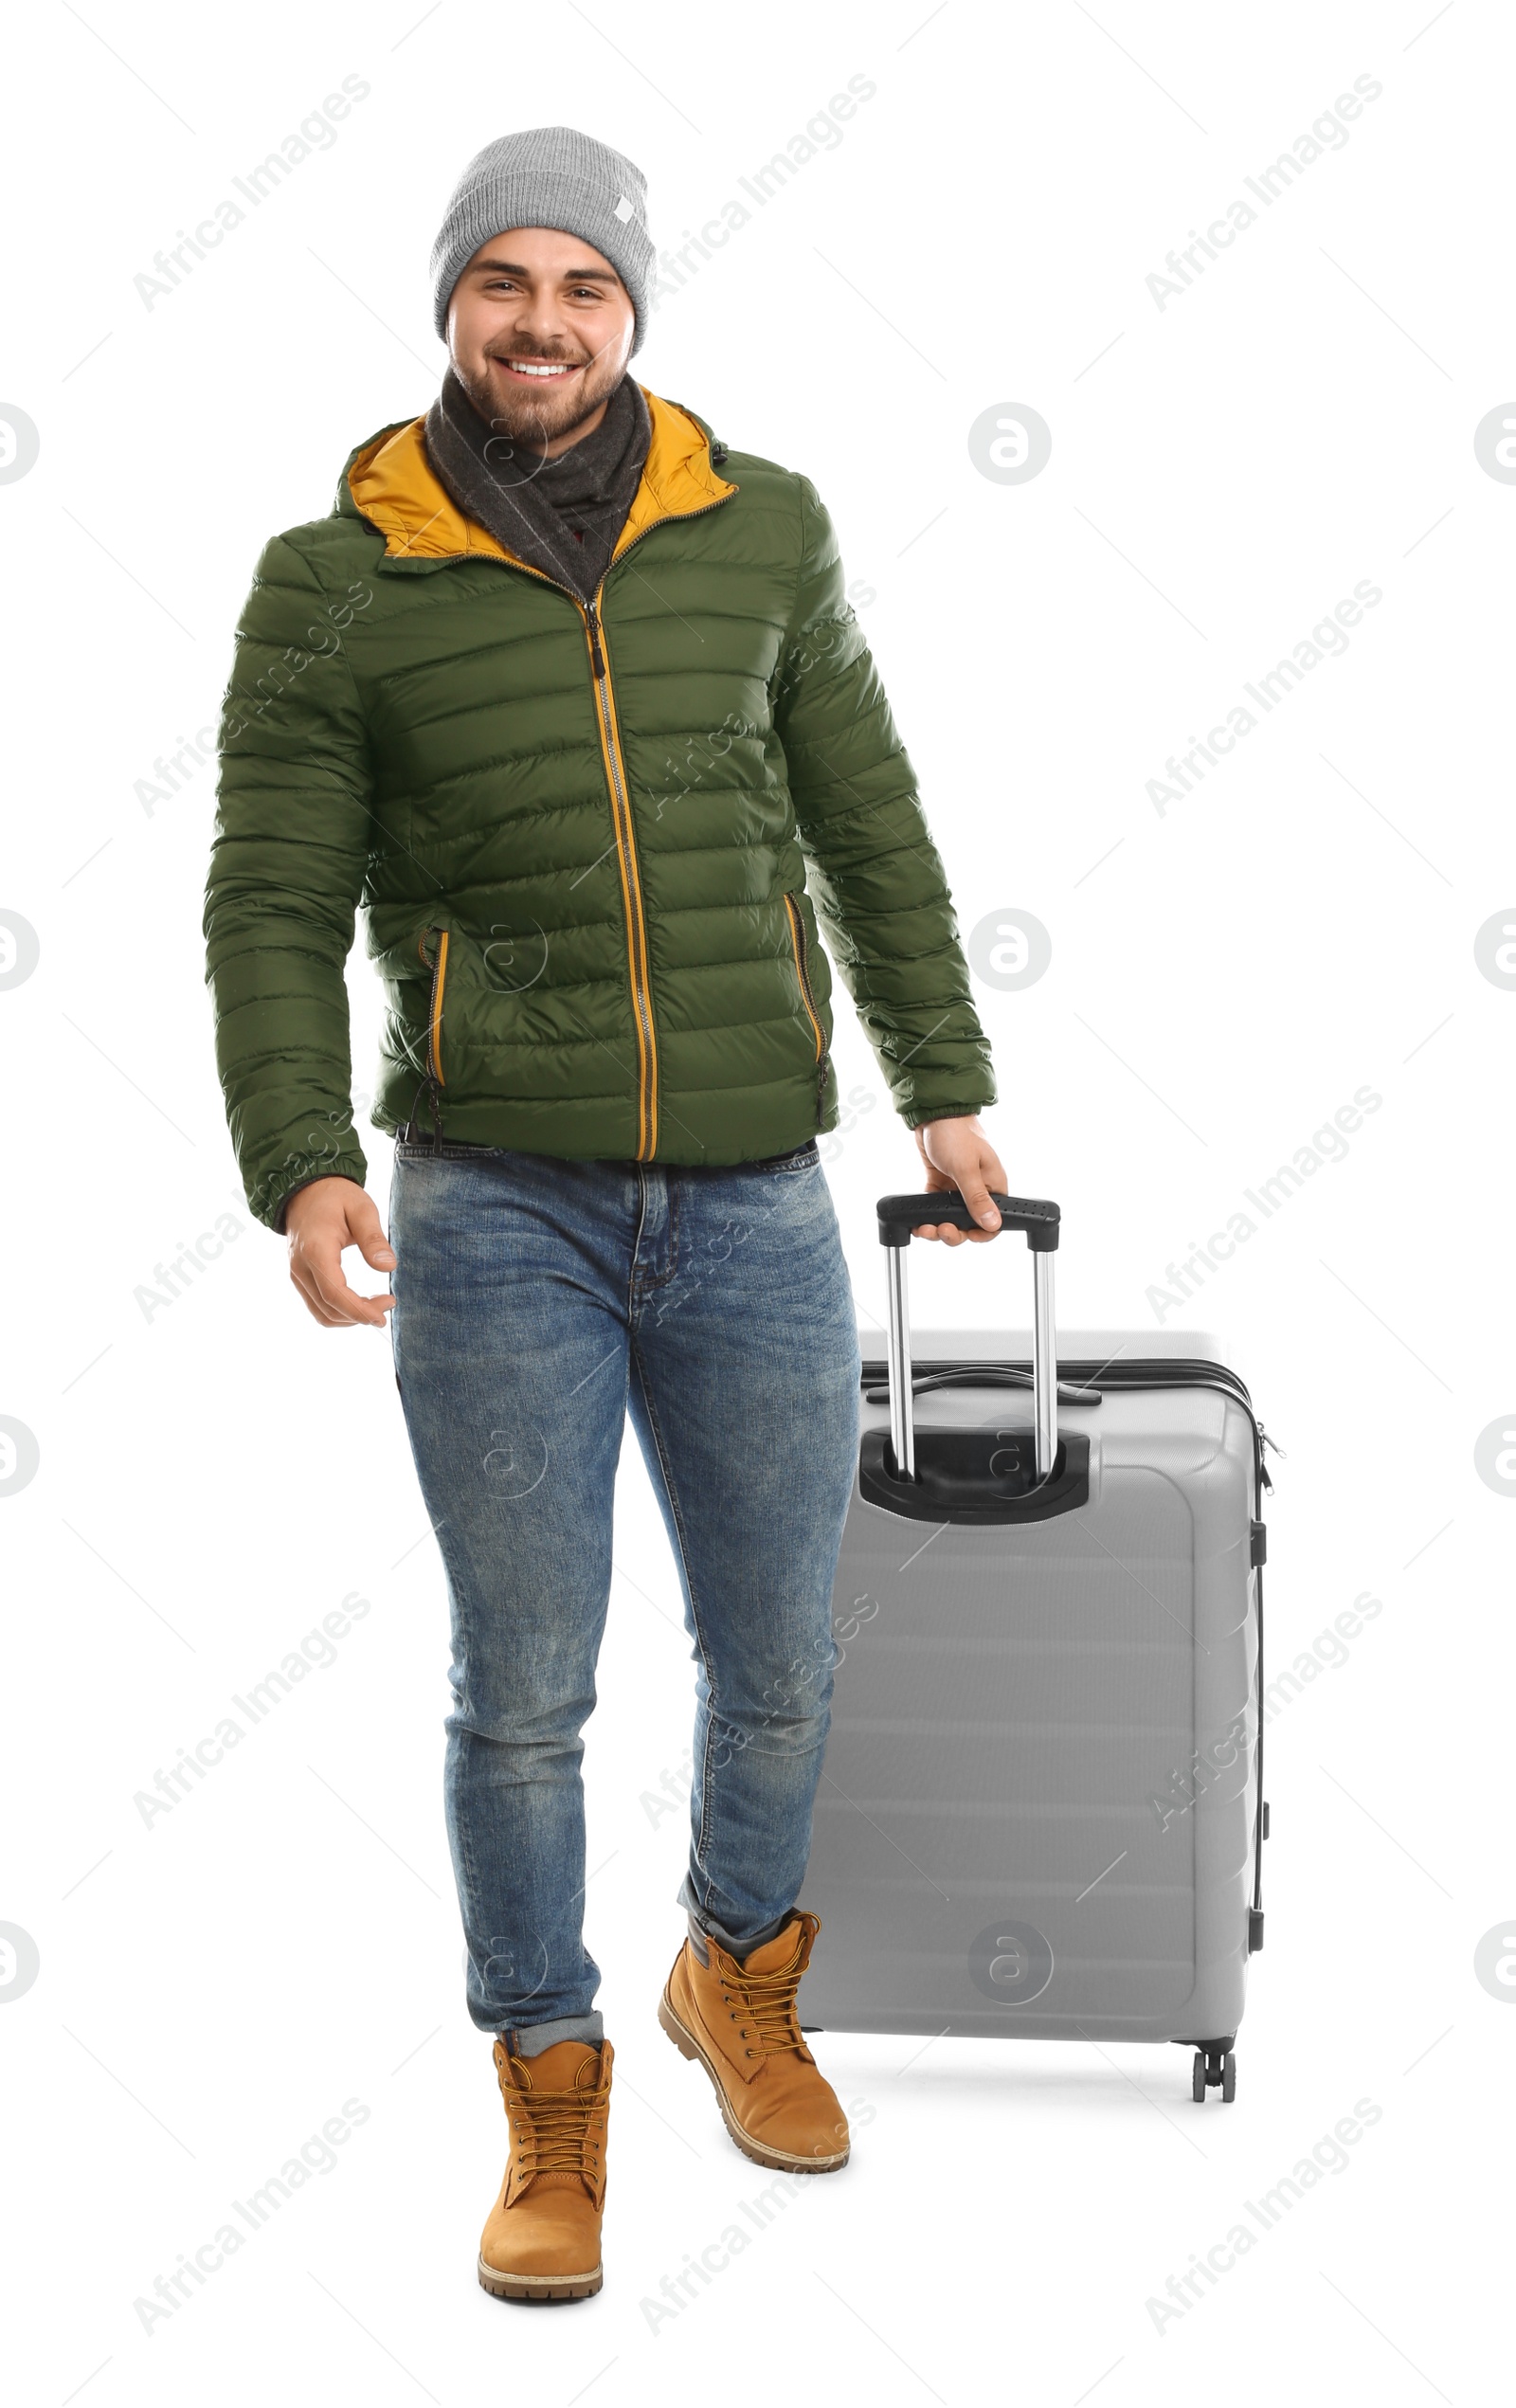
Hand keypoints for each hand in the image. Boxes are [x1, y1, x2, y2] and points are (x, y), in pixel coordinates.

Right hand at [284, 1178, 395, 1326]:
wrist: (305, 1190)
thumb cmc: (335, 1196)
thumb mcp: (361, 1208)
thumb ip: (373, 1238)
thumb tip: (388, 1267)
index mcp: (316, 1250)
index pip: (334, 1293)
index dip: (359, 1310)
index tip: (384, 1314)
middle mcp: (301, 1267)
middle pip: (328, 1308)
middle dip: (360, 1315)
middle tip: (389, 1303)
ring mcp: (297, 1274)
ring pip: (321, 1313)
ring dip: (350, 1318)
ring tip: (377, 1306)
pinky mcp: (300, 1277)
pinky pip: (317, 1306)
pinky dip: (339, 1312)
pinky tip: (359, 1304)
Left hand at [911, 1116, 1007, 1245]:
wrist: (933, 1114)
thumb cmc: (956, 1133)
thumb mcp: (966, 1168)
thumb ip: (977, 1198)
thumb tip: (993, 1224)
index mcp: (993, 1185)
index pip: (994, 1220)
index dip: (981, 1233)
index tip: (967, 1236)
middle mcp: (978, 1189)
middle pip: (969, 1224)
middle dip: (954, 1232)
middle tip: (940, 1230)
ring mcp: (958, 1188)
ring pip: (950, 1218)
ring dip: (938, 1227)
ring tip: (925, 1228)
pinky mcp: (940, 1185)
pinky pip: (935, 1208)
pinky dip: (927, 1216)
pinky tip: (918, 1222)